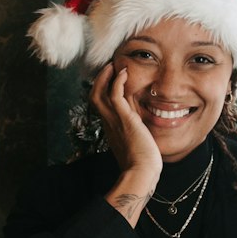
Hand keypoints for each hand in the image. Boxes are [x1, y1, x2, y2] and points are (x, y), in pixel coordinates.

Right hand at [90, 62, 162, 182]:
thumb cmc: (142, 163)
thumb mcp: (135, 144)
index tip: (111, 81)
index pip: (101, 106)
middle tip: (109, 68)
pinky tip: (124, 73)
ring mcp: (114, 120)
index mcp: (110, 129)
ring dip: (105, 76)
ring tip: (113, 65)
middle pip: (93, 96)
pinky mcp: (124, 118)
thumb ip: (135, 134)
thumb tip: (143, 131)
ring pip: (98, 93)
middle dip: (99, 80)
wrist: (142, 171)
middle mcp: (108, 123)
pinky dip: (117, 81)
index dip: (103, 91)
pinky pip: (114, 94)